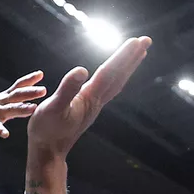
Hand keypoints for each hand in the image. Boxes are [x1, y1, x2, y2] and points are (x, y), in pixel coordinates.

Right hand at [0, 71, 47, 138]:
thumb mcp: (3, 103)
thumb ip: (16, 102)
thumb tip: (31, 98)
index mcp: (5, 97)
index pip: (18, 86)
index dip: (29, 80)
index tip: (41, 74)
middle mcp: (1, 102)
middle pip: (17, 95)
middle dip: (30, 92)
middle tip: (44, 90)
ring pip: (9, 109)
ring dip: (22, 108)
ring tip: (33, 108)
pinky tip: (5, 134)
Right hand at [27, 37, 151, 158]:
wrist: (48, 152)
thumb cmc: (47, 130)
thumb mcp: (53, 107)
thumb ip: (68, 89)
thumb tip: (82, 70)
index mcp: (89, 98)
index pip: (109, 72)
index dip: (122, 56)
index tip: (136, 41)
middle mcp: (97, 101)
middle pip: (119, 76)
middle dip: (132, 58)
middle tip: (146, 40)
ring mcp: (95, 106)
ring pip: (116, 83)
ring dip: (127, 67)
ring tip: (138, 53)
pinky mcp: (89, 109)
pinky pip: (109, 89)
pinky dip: (116, 77)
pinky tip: (115, 74)